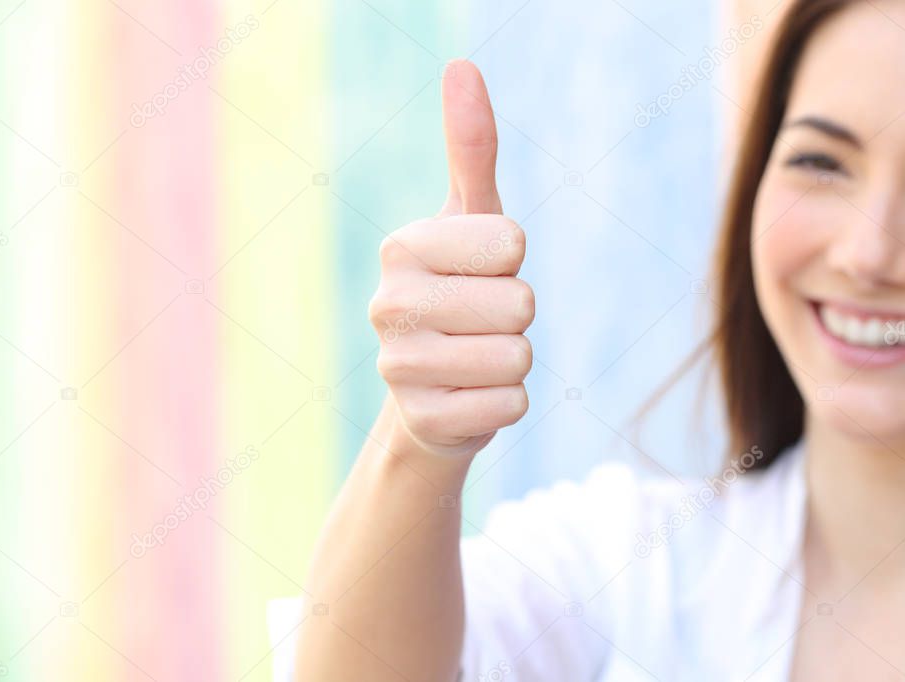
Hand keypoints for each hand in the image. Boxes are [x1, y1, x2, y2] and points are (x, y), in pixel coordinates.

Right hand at [369, 59, 533, 457]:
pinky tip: (470, 396)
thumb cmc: (461, 289)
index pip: (511, 243)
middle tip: (481, 322)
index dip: (512, 259)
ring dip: (513, 360)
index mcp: (401, 247)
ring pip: (517, 357)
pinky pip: (511, 406)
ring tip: (475, 357)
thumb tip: (462, 66)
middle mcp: (387, 304)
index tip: (481, 270)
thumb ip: (471, 148)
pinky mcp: (421, 420)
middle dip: (516, 315)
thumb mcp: (471, 221)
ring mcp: (398, 367)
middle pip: (519, 303)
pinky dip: (506, 403)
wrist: (432, 386)